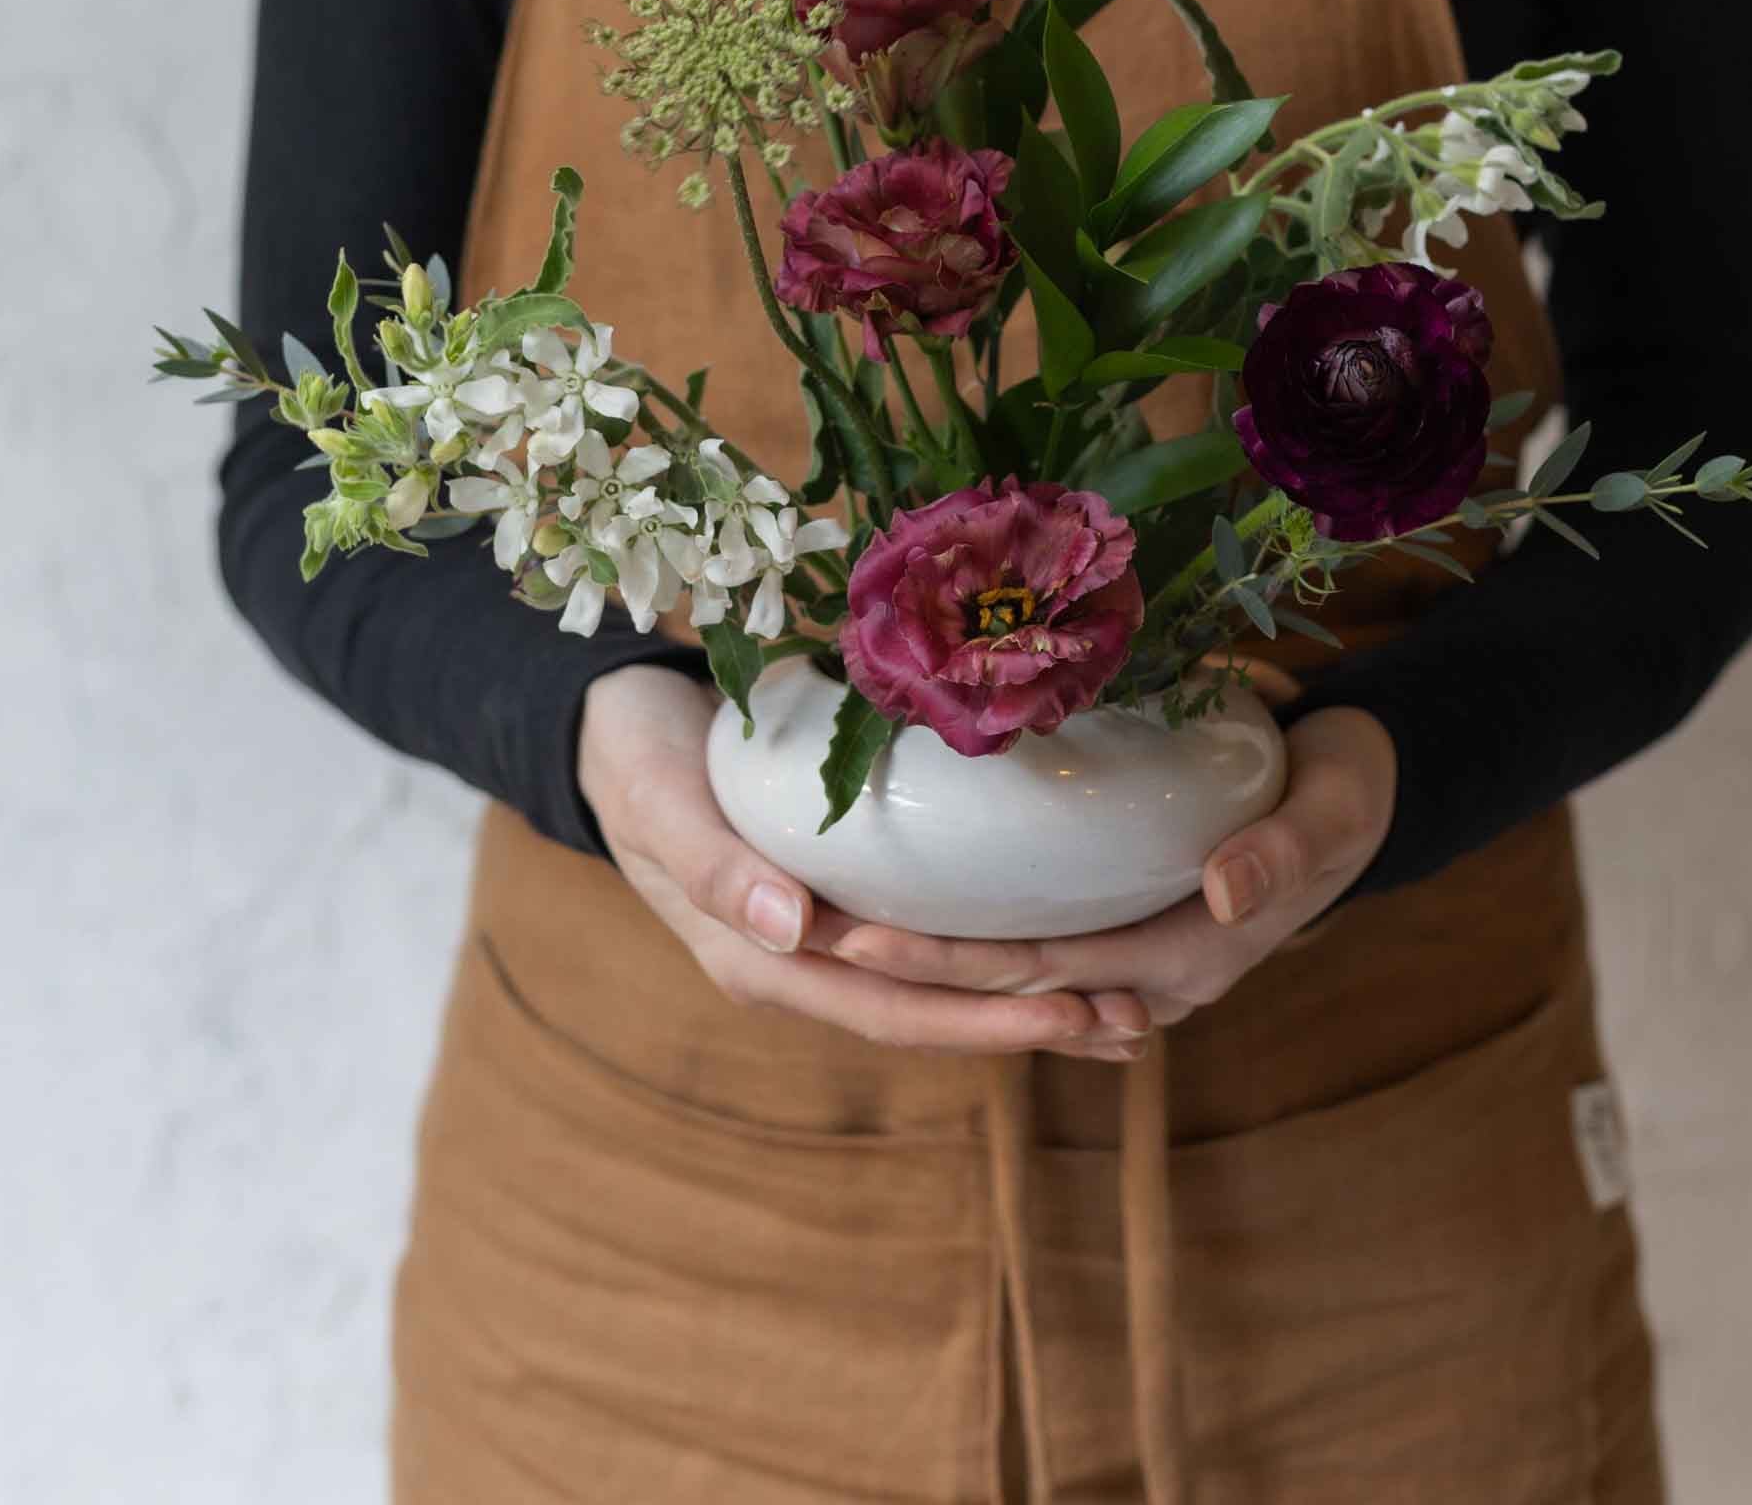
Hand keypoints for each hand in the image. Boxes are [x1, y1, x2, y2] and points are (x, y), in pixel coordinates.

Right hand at [576, 663, 1155, 1061]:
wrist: (613, 729)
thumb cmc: (639, 758)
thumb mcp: (662, 802)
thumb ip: (714, 866)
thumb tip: (788, 930)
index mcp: (758, 959)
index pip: (892, 1007)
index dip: (984, 1018)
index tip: (1074, 1011)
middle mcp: (801, 965)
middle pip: (932, 1015)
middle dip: (1032, 1022)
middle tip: (1138, 1020)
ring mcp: (822, 938)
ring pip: (937, 989)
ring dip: (1027, 1002)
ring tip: (1126, 1007)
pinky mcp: (843, 899)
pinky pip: (929, 943)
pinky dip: (995, 955)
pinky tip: (1060, 946)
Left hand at [821, 706, 1396, 1032]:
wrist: (1367, 790)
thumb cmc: (1347, 795)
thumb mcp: (1331, 816)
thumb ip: (1282, 854)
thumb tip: (1220, 891)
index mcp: (1184, 962)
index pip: (1040, 972)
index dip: (947, 966)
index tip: (857, 942)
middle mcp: (1148, 976)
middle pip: (1004, 977)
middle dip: (903, 966)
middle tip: (801, 934)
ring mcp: (1134, 950)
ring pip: (1012, 963)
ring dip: (925, 955)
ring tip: (824, 923)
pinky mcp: (1124, 916)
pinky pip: (1037, 933)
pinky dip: (973, 926)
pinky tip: (907, 897)